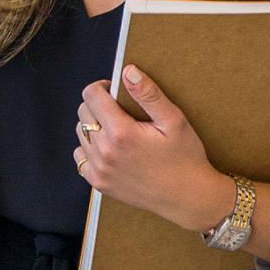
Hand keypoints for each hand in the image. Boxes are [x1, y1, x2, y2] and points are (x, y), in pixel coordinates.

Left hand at [75, 65, 231, 233]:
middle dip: (98, 104)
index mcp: (121, 133)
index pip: (91, 95)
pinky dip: (90, 148)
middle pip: (83, 112)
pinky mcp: (99, 183)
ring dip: (94, 125)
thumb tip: (127, 71)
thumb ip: (148, 94)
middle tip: (120, 110)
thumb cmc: (185, 158)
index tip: (115, 91)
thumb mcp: (174, 121)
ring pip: (80, 133)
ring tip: (117, 129)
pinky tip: (110, 148)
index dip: (102, 87)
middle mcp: (104, 152)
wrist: (188, 198)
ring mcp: (99, 169)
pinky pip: (80, 156)